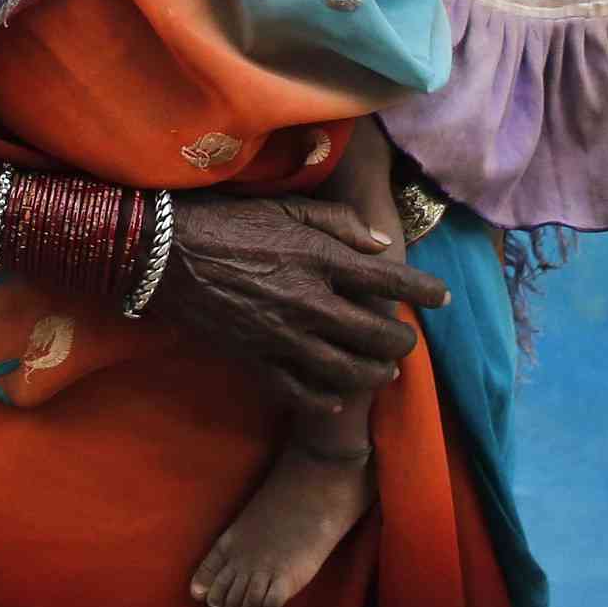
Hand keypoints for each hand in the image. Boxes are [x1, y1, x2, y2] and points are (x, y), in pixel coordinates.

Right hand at [150, 193, 451, 418]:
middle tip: (406, 342)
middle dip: (402, 342)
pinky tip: (337, 396)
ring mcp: (285, 337)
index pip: (391, 280)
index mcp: (321, 257)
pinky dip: (327, 399)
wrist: (164, 253)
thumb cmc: (225, 221)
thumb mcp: (286, 207)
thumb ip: (339, 224)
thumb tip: (382, 245)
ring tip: (383, 372)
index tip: (443, 299)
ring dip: (374, 374)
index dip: (425, 292)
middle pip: (378, 335)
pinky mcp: (257, 362)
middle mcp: (311, 301)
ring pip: (349, 371)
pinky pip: (303, 394)